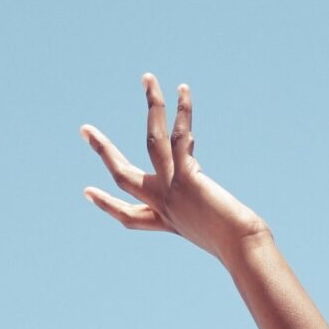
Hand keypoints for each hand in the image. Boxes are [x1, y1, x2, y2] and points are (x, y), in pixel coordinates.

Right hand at [82, 76, 267, 261]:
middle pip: (124, 177)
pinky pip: (179, 137)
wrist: (244, 250)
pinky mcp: (186, 179)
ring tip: (148, 78)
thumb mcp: (211, 217)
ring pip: (152, 142)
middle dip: (103, 151)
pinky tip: (182, 90)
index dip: (107, 205)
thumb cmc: (241, 245)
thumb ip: (196, 188)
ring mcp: (172, 191)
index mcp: (167, 221)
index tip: (88, 191)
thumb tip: (191, 155)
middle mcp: (164, 206)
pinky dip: (182, 112)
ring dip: (152, 106)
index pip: (130, 217)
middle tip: (84, 129)